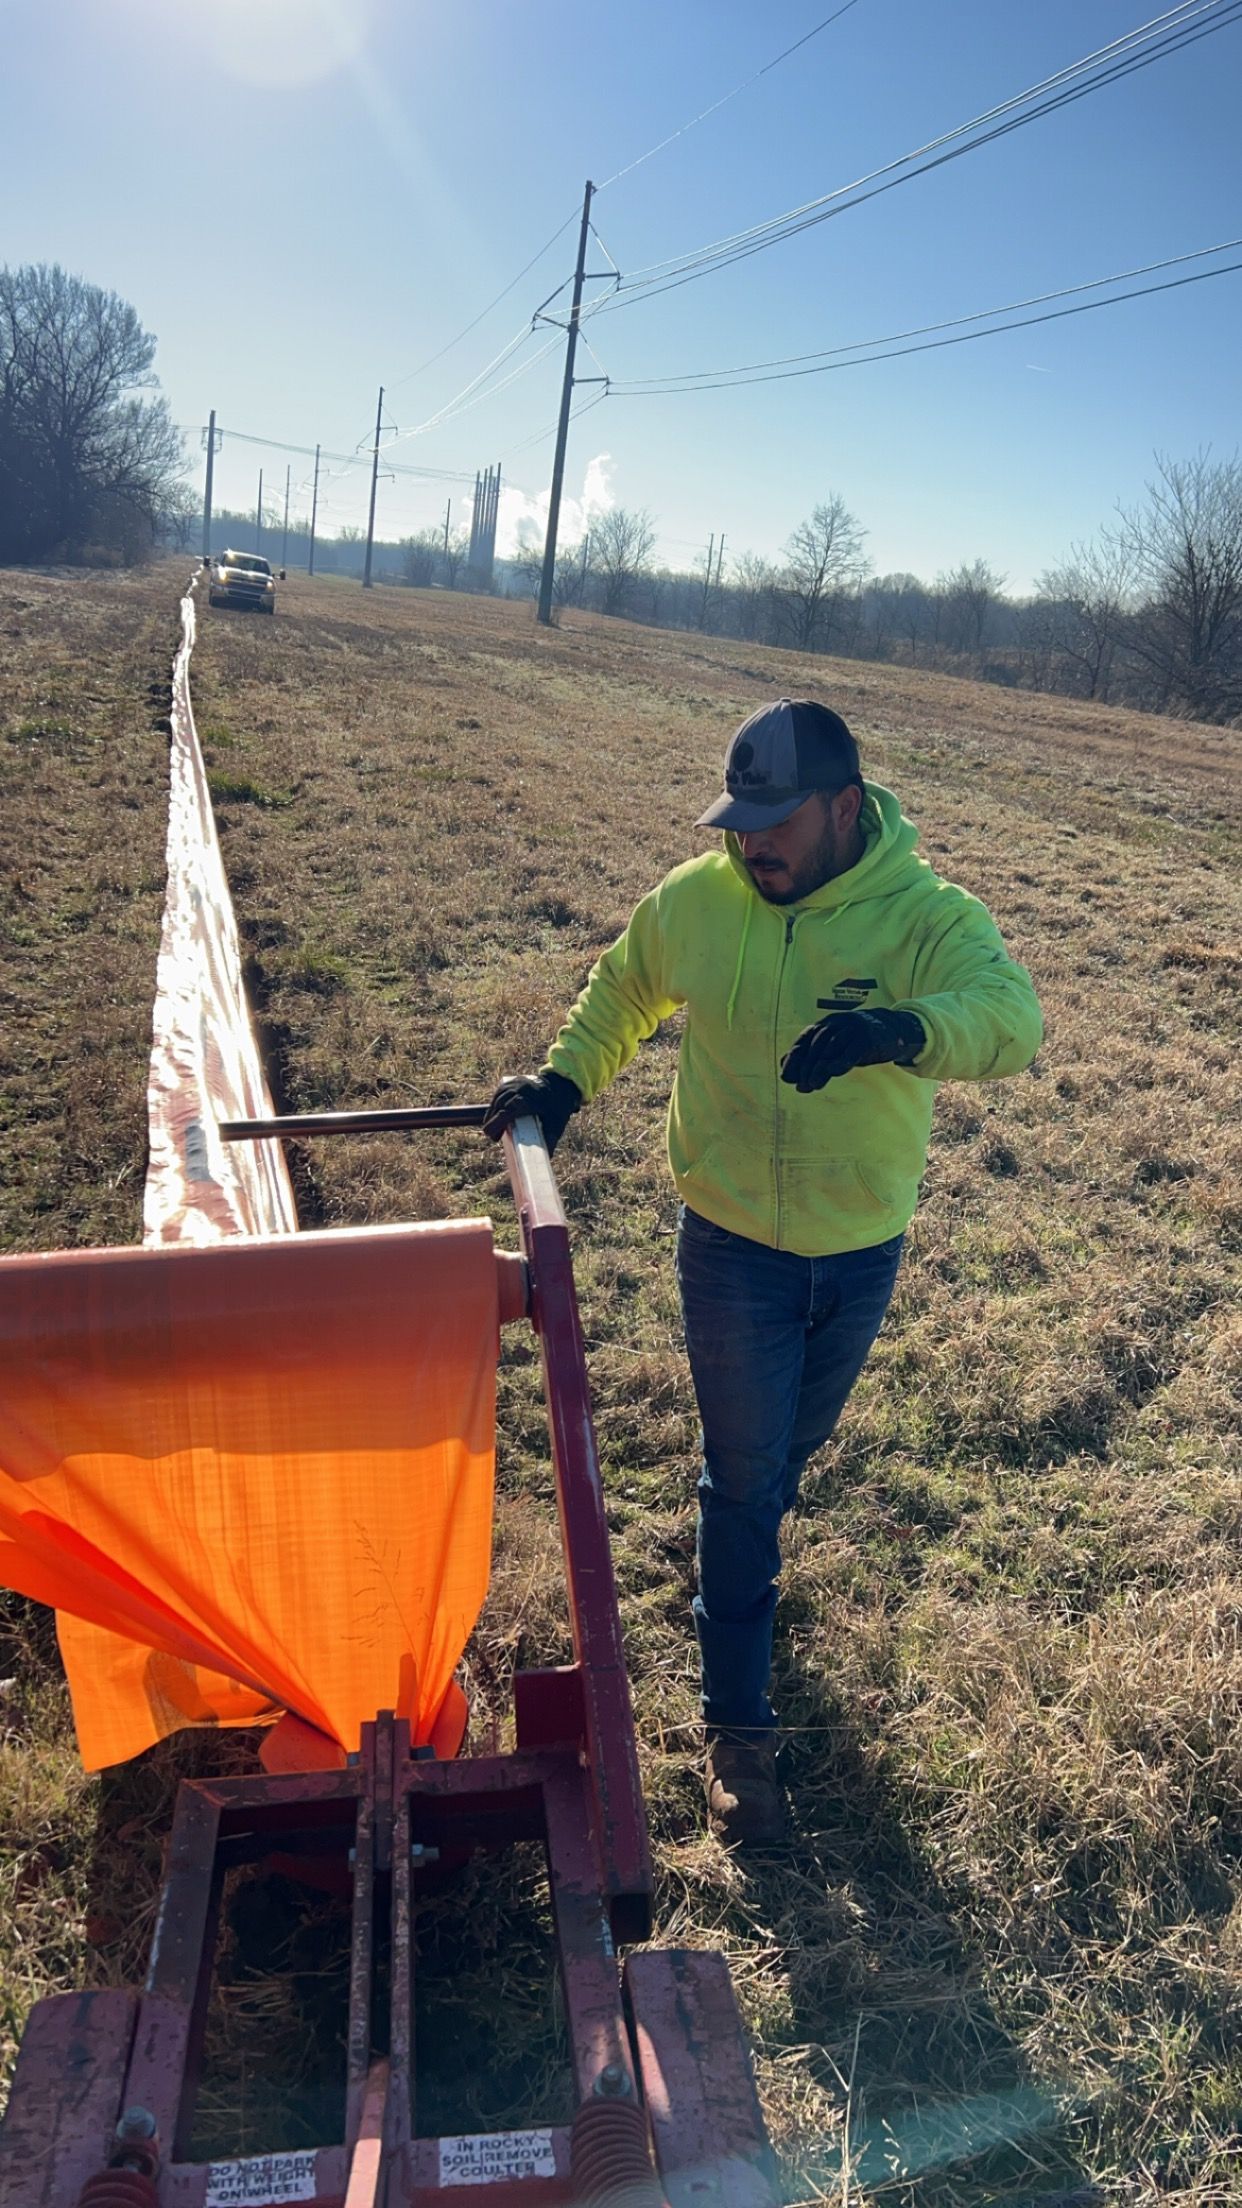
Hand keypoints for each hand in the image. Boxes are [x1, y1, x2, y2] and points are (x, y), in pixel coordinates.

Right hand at [482, 1068, 581, 1154]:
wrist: (561, 1083)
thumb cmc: (559, 1105)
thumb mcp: (557, 1123)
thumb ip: (550, 1140)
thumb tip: (546, 1158)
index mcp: (527, 1101)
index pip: (505, 1113)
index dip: (495, 1125)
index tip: (492, 1136)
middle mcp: (517, 1090)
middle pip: (498, 1108)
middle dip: (493, 1122)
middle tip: (495, 1136)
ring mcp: (513, 1084)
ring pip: (496, 1101)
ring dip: (492, 1114)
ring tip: (495, 1127)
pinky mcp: (511, 1081)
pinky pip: (498, 1094)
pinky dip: (495, 1105)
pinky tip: (496, 1113)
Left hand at [780, 1008, 924, 1092]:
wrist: (892, 1030)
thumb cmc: (857, 1041)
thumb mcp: (832, 1046)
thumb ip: (810, 1055)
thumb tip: (783, 1069)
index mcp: (826, 1023)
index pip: (804, 1039)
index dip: (794, 1058)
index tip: (786, 1077)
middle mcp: (837, 1022)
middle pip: (816, 1045)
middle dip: (806, 1067)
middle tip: (801, 1086)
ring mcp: (853, 1027)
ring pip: (832, 1047)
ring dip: (820, 1067)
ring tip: (813, 1085)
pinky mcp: (869, 1037)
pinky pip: (853, 1049)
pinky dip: (842, 1060)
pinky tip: (834, 1072)